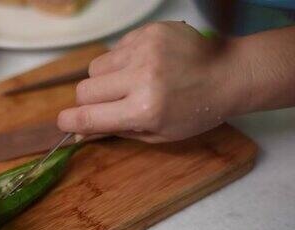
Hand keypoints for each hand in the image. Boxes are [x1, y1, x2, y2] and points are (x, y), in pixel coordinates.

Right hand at [58, 21, 250, 142]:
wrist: (229, 75)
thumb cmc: (195, 112)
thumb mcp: (157, 134)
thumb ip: (116, 131)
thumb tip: (80, 132)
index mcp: (144, 109)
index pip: (88, 116)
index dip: (69, 122)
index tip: (65, 123)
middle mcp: (141, 77)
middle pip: (84, 89)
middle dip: (90, 101)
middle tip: (110, 104)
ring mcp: (144, 50)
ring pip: (95, 67)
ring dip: (106, 79)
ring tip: (131, 82)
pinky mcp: (148, 32)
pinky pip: (115, 49)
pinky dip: (122, 61)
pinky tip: (145, 66)